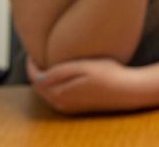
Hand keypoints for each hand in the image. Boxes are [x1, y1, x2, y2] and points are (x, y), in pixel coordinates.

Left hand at [27, 56, 141, 113]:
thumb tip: (38, 77)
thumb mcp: (83, 67)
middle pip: (39, 87)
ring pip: (46, 92)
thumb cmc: (108, 74)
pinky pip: (56, 96)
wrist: (128, 90)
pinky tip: (60, 75)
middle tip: (36, 53)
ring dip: (43, 79)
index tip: (32, 50)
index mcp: (59, 93)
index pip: (35, 78)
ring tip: (45, 61)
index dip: (31, 63)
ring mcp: (68, 107)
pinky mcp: (76, 107)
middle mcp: (61, 104)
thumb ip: (59, 72)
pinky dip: (52, 85)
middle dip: (35, 71)